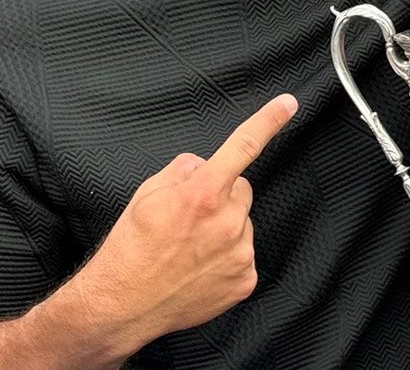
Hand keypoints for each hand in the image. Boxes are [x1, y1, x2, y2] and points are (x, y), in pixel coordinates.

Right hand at [71, 94, 297, 350]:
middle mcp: (227, 222)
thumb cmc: (130, 249)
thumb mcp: (147, 194)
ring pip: (242, 224)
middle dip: (221, 196)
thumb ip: (183, 171)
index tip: (288, 104)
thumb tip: (204, 166)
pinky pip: (243, 254)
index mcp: (202, 194)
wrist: (121, 306)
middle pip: (241, 191)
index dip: (269, 122)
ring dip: (223, 229)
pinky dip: (226, 258)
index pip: (243, 147)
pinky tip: (199, 269)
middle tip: (190, 219)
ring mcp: (239, 253)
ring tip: (189, 250)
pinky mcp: (244, 280)